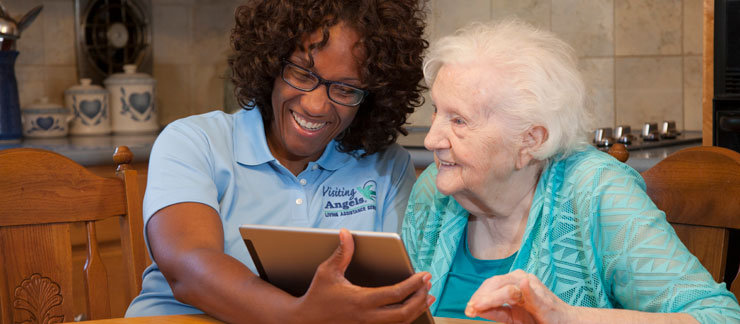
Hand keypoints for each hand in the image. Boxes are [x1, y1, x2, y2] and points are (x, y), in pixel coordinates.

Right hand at [295, 228, 433, 323]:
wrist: (306, 321)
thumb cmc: (317, 296)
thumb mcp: (327, 272)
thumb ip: (341, 253)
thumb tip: (345, 233)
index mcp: (360, 300)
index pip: (395, 294)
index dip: (413, 285)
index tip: (424, 275)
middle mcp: (367, 317)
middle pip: (404, 312)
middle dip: (420, 298)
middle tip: (428, 284)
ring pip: (401, 322)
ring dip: (417, 309)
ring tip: (427, 296)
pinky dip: (406, 318)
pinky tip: (412, 309)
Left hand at [465, 269, 572, 323]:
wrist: (564, 322)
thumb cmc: (538, 317)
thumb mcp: (512, 316)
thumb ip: (495, 311)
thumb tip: (474, 309)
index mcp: (513, 282)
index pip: (490, 285)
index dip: (478, 296)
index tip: (468, 308)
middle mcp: (521, 279)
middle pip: (496, 284)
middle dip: (482, 297)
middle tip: (471, 308)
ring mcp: (533, 286)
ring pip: (508, 288)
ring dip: (492, 297)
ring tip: (480, 305)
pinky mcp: (544, 299)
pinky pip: (533, 293)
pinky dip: (527, 290)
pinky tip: (523, 285)